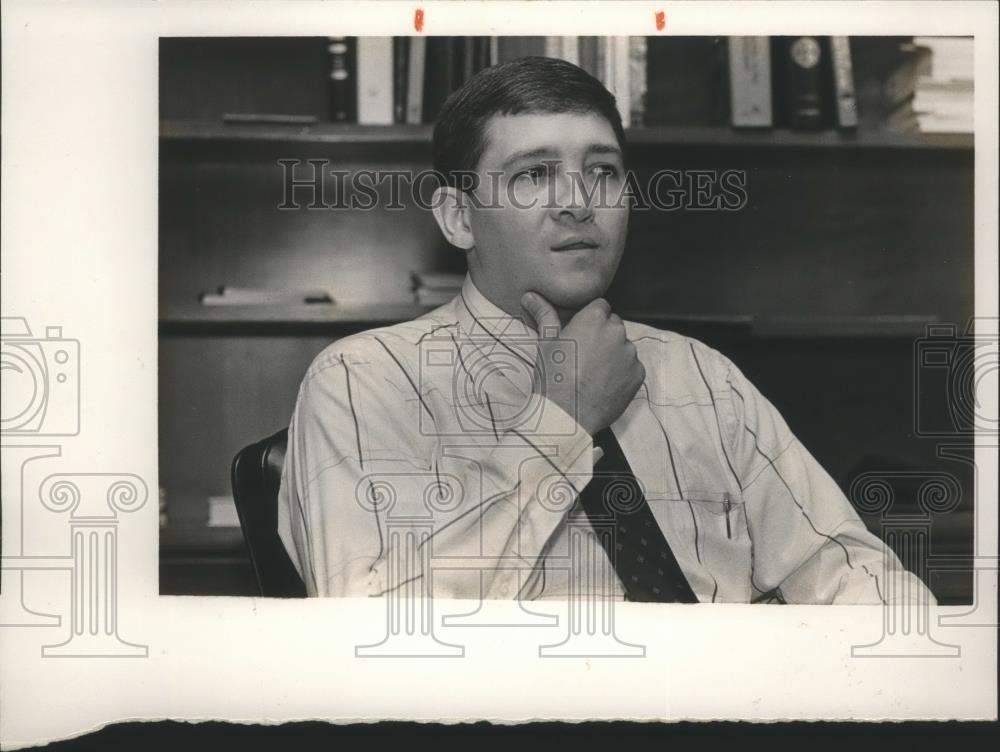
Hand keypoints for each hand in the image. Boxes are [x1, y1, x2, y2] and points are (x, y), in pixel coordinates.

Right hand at [521, 292, 644, 436]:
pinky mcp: (638, 374)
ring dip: (613, 354)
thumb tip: (531, 296)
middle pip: (614, 325)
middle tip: (585, 355)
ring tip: (594, 373)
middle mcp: (616, 331)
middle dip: (603, 336)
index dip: (590, 320)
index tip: (581, 334)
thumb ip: (544, 315)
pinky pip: (632, 367)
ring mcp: (630, 353)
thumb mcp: (546, 343)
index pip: (600, 307)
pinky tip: (604, 384)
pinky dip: (622, 373)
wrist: (567, 414)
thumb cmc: (553, 377)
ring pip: (623, 347)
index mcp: (594, 319)